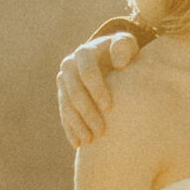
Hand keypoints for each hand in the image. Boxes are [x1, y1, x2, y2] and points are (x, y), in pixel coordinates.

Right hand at [57, 32, 138, 148]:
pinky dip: (70, 129)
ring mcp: (63, 82)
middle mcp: (69, 66)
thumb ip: (124, 47)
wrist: (107, 57)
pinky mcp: (62, 96)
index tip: (109, 108)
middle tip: (101, 130)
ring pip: (66, 105)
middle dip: (87, 112)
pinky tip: (78, 144)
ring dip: (77, 124)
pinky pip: (63, 114)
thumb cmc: (122, 52)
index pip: (87, 72)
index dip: (97, 90)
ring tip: (90, 140)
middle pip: (74, 92)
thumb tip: (119, 63)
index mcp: (84, 52)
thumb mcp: (126, 45)